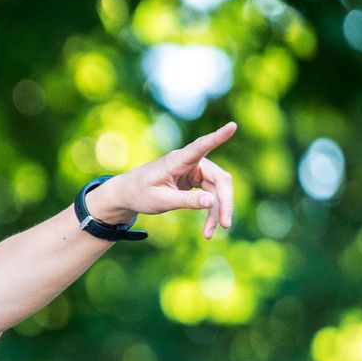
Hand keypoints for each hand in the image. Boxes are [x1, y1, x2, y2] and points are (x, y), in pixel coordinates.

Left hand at [97, 120, 236, 239]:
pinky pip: (211, 194)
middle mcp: (190, 162)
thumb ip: (186, 200)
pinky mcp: (196, 180)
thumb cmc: (141, 193)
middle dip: (224, 202)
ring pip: (217, 190)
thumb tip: (211, 202)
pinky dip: (211, 210)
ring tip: (209, 234)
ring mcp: (195, 170)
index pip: (201, 146)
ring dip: (217, 211)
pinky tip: (208, 227)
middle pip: (219, 179)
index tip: (232, 126)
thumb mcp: (161, 200)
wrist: (129, 194)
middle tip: (226, 225)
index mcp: (178, 160)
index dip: (218, 137)